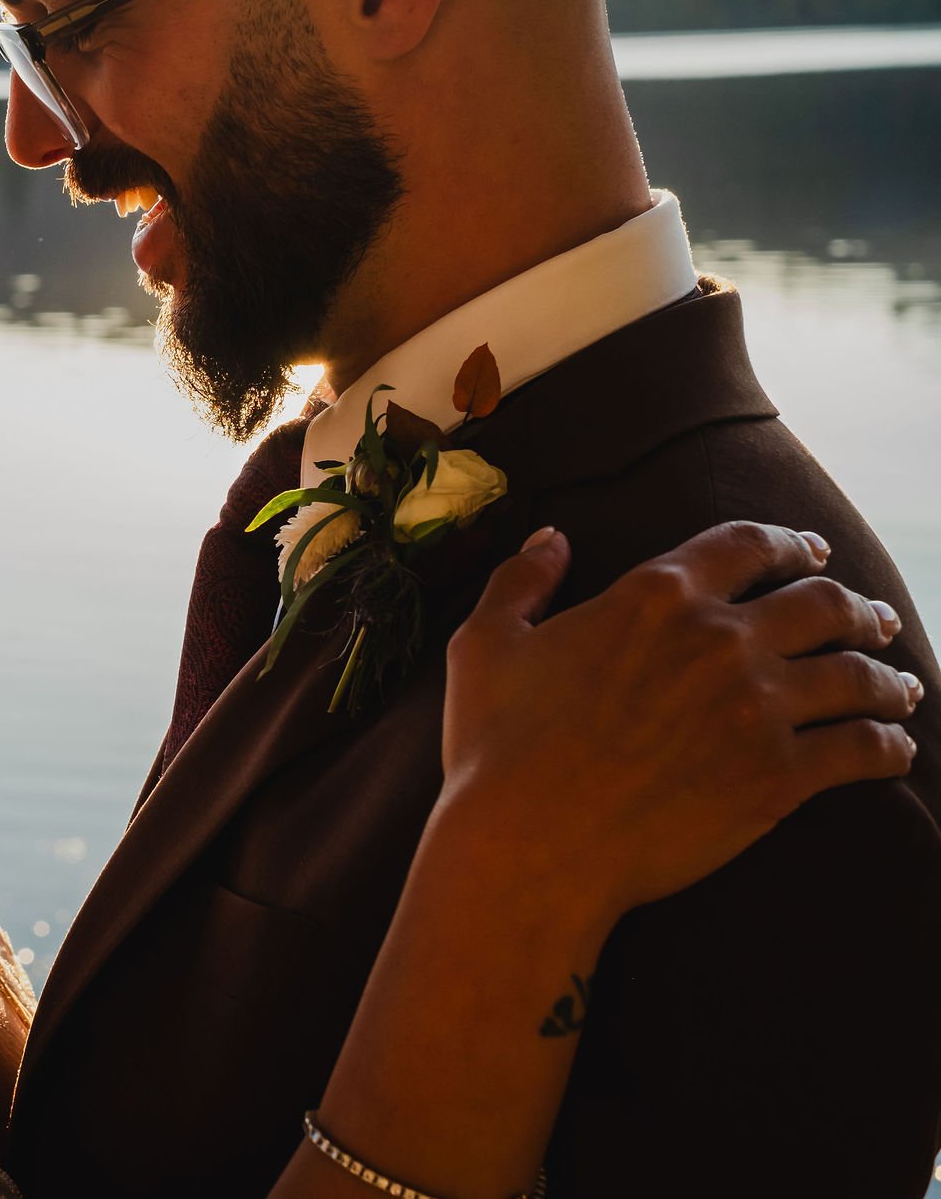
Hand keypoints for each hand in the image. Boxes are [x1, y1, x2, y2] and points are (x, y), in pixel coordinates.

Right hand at [439, 521, 919, 920]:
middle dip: (856, 608)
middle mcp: (720, 638)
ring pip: (856, 675)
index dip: (790, 543)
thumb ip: (522, 581)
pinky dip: (889, 746)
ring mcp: (758, 706)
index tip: (812, 552)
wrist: (530, 842)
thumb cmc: (497, 747)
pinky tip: (896, 750)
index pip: (747, 546)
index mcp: (656, 595)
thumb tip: (551, 537)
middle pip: (821, 603)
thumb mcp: (484, 645)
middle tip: (872, 619)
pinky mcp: (780, 776)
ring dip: (886, 676)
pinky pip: (863, 750)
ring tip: (897, 687)